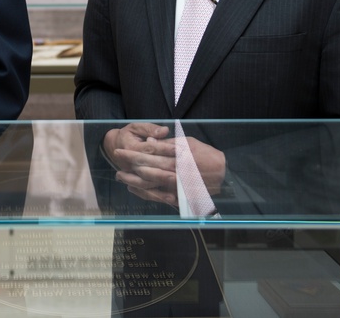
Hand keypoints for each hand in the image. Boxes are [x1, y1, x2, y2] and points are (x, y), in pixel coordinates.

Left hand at [103, 123, 225, 205]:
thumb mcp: (188, 143)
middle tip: (116, 163)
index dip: (133, 152)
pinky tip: (134, 190)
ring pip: (151, 184)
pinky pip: (158, 196)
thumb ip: (168, 144)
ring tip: (120, 176)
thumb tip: (150, 143)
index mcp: (178, 156)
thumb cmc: (205, 154)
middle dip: (129, 166)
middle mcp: (176, 171)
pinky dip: (145, 193)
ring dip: (133, 181)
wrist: (224, 174)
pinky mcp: (180, 196)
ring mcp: (178, 186)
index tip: (120, 151)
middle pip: (148, 168)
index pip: (151, 153)